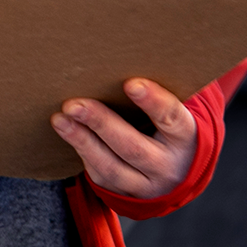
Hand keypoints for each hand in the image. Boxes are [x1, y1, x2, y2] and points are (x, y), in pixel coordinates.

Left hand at [50, 78, 197, 197]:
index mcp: (185, 137)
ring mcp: (145, 184)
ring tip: (60, 119)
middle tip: (74, 103)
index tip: (131, 83)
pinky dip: (81, 150)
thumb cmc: (168, 123)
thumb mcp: (173, 109)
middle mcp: (168, 165)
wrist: (176, 168)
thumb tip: (121, 53)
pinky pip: (100, 173)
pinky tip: (66, 130)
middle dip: (101, 123)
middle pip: (133, 147)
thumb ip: (155, 91)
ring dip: (82, 140)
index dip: (153, 101)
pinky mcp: (123, 192)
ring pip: (111, 166)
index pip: (172, 118)